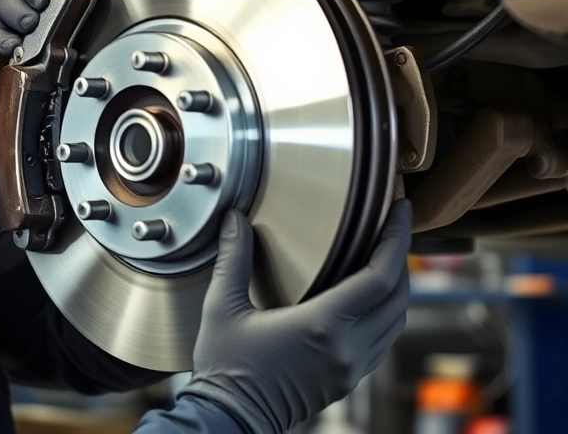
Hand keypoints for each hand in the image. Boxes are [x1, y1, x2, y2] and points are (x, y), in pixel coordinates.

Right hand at [181, 199, 412, 433]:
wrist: (231, 418)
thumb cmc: (225, 366)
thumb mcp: (222, 307)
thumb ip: (233, 259)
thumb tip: (235, 218)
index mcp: (321, 326)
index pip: (380, 277)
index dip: (396, 239)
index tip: (399, 210)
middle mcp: (347, 349)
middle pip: (398, 296)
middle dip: (401, 256)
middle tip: (394, 224)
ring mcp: (352, 368)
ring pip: (396, 321)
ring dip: (396, 286)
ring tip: (385, 255)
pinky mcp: (349, 381)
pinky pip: (383, 341)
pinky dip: (385, 313)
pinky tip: (368, 296)